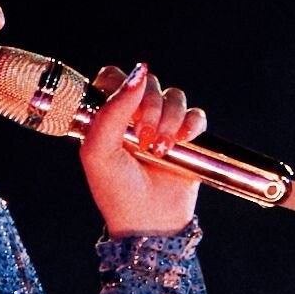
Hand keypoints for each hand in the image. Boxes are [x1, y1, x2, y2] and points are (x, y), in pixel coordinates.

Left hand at [74, 65, 209, 240]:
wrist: (148, 222)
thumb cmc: (116, 191)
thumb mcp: (99, 151)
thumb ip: (111, 110)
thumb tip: (138, 72)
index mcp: (107, 117)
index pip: (113, 77)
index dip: (122, 87)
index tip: (126, 113)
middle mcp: (134, 116)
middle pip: (148, 83)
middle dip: (149, 109)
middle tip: (143, 140)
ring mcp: (162, 124)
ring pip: (174, 96)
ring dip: (170, 120)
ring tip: (160, 150)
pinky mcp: (187, 136)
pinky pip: (196, 114)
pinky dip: (191, 125)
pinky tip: (183, 142)